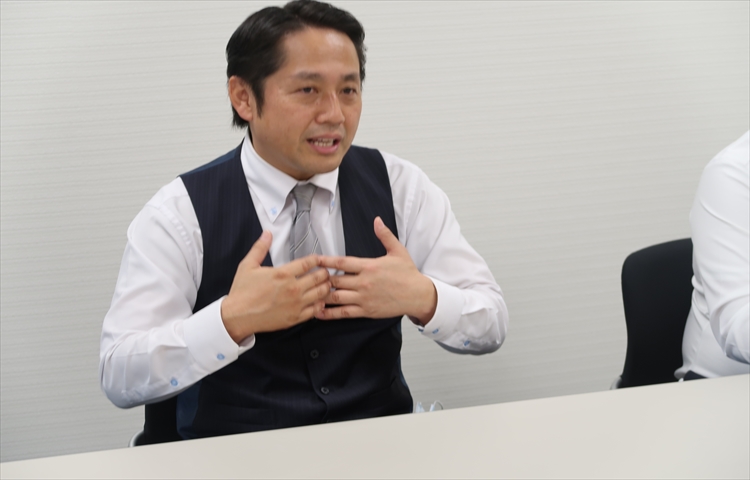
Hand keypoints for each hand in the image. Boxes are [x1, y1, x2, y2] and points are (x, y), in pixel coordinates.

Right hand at [220, 231, 330, 342]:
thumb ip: (260, 248)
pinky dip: (320, 304)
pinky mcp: (295, 318)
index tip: (319, 260)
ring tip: (324, 284)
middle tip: (324, 272)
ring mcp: (295, 304)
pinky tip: (318, 300)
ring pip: (321, 293)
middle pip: (319, 277)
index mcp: (283, 274)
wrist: (237, 316)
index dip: (317, 260)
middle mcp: (292, 289)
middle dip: (324, 272)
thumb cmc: (242, 292)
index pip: (308, 263)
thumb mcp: (248, 265)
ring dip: (325, 287)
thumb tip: (267, 233)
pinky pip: (315, 310)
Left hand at [317, 217, 436, 323]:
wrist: (418, 295)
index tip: (314, 260)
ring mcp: (364, 298)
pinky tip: (318, 311)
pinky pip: (344, 313)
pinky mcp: (366, 311)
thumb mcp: (398, 251)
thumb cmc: (408, 274)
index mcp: (369, 266)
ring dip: (322, 295)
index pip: (342, 263)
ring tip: (309, 293)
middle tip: (309, 278)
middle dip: (321, 279)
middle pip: (335, 281)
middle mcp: (364, 282)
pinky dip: (329, 313)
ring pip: (336, 297)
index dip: (326, 261)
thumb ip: (385, 236)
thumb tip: (377, 220)